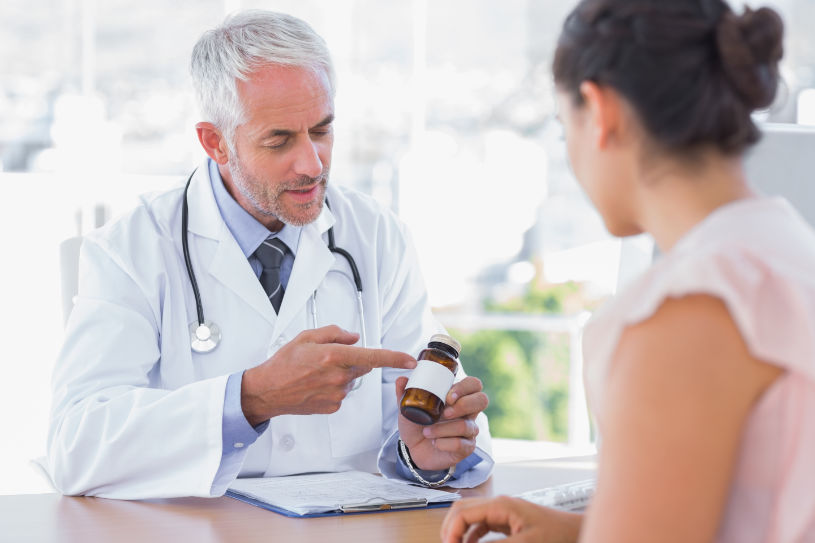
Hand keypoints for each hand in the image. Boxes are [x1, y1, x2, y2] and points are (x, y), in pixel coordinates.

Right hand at [241, 325, 415, 424]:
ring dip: (341, 375)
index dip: (394, 358)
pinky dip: (333, 388)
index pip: (372, 357)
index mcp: (333, 356)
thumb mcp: (306, 337)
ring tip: (315, 374)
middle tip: (328, 359)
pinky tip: (315, 386)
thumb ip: (334, 333)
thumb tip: (354, 337)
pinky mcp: (333, 407)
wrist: (267, 391)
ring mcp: (337, 394)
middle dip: (352, 361)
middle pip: (361, 367)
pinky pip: (342, 393)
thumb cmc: (284, 363)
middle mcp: (338, 377)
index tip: (410, 359)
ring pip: (351, 380)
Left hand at [396, 375, 488, 470]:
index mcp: (457, 397)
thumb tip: (401, 379)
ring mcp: (469, 430)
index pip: (473, 384)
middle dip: (463, 405)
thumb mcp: (407, 407)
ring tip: (427, 432)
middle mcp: (467, 412)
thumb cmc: (416, 424)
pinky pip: (462, 444)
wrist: (413, 448)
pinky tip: (435, 443)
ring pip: (467, 425)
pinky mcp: (466, 447)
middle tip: (445, 413)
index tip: (448, 397)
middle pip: (482, 400)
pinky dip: (445, 443)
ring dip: (443, 429)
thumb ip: (404, 393)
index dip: (465, 387)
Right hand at [440, 496, 581, 542]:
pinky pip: (482, 525)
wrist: (576, 530)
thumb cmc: (558, 534)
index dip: (451, 531)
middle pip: (462, 509)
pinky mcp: (508, 520)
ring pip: (470, 516)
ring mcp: (503, 511)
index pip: (463, 512)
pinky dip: (472, 536)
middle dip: (450, 528)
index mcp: (501, 505)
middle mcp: (499, 504)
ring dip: (460, 532)